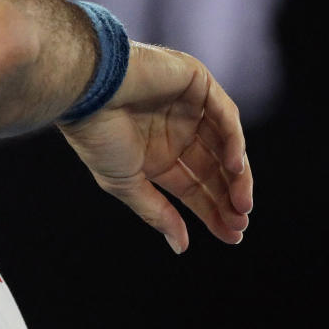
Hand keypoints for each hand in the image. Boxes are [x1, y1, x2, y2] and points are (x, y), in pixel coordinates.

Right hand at [58, 42, 252, 253]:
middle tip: (240, 223)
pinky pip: (224, 114)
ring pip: (226, 144)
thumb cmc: (97, 137)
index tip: (232, 236)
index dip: (214, 211)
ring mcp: (189, 106)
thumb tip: (180, 247)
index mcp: (158, 156)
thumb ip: (157, 212)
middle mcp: (177, 132)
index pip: (195, 186)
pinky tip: (235, 168)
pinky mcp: (197, 81)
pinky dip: (234, 140)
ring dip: (238, 174)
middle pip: (214, 168)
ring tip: (242, 203)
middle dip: (229, 197)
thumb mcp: (126, 183)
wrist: (86, 93)